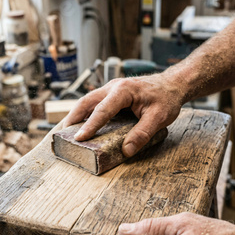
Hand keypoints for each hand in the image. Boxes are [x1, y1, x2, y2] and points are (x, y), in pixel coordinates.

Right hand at [63, 74, 183, 156]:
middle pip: (86, 102)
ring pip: (87, 101)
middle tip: (62, 134)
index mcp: (123, 91)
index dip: (91, 125)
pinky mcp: (112, 94)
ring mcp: (111, 89)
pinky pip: (94, 103)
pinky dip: (85, 114)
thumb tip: (127, 150)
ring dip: (76, 115)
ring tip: (65, 131)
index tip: (80, 138)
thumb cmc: (166, 98)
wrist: (172, 84)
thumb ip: (142, 133)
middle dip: (73, 118)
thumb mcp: (159, 118)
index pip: (102, 110)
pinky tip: (81, 125)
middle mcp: (113, 87)